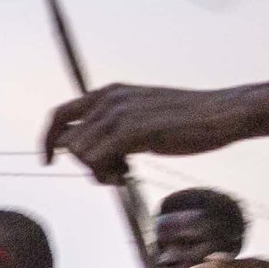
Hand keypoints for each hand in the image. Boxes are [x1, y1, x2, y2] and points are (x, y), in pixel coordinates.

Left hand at [43, 80, 268, 175]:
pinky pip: (95, 161)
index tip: (48, 160)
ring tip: (123, 171)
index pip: (60, 115)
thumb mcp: (140, 115)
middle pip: (67, 142)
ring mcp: (118, 114)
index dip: (49, 139)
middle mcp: (108, 100)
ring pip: (79, 153)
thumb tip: (85, 150)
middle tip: (112, 171)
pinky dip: (105, 174)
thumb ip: (113, 126)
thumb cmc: (185, 120)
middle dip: (83, 163)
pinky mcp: (130, 131)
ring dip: (97, 171)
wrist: (220, 114)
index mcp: (109, 93)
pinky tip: (126, 173)